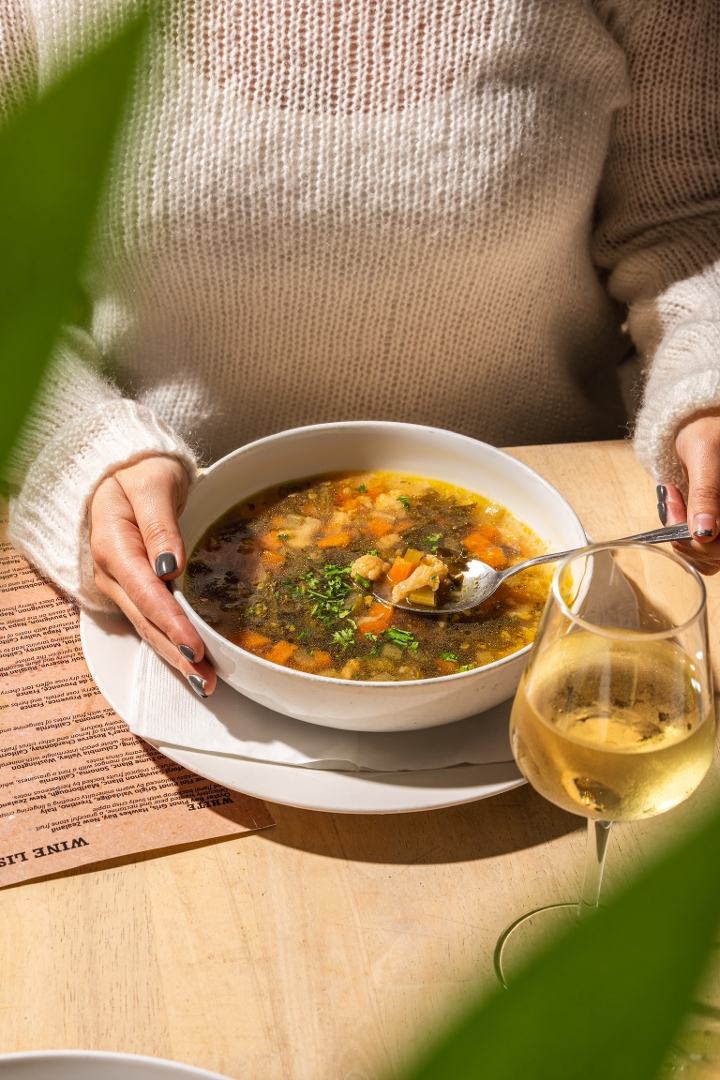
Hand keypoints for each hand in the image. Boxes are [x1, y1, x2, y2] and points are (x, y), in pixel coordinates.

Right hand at [89, 454, 216, 694]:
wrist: (125, 469)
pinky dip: (170, 642)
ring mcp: (120, 584)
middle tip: (206, 678)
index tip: (195, 645)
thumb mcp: (152, 486)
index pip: (145, 592)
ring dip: (174, 656)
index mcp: (113, 546)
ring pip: (147, 627)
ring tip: (203, 681)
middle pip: (145, 620)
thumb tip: (171, 567)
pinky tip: (191, 661)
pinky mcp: (132, 589)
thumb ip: (160, 526)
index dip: (171, 621)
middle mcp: (112, 573)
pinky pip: (150, 620)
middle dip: (176, 652)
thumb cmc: (141, 473)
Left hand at [660, 411, 719, 575]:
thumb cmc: (706, 431)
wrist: (700, 424)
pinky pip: (705, 552)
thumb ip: (706, 494)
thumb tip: (705, 532)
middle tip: (671, 498)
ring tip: (674, 500)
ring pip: (709, 557)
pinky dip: (686, 540)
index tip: (673, 500)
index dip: (697, 535)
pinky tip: (678, 513)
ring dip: (683, 538)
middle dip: (685, 534)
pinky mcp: (718, 527)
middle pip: (715, 553)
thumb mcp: (705, 456)